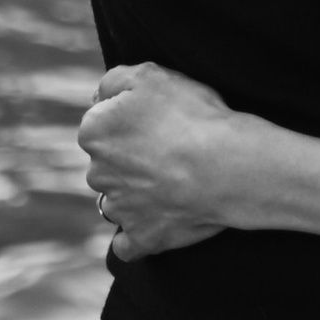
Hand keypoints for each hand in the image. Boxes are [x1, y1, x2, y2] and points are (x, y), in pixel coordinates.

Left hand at [80, 59, 249, 259]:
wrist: (224, 165)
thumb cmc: (191, 115)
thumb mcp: (150, 74)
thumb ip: (114, 80)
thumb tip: (98, 97)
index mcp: (94, 132)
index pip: (101, 123)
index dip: (130, 120)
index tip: (157, 119)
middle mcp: (97, 173)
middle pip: (107, 163)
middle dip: (128, 158)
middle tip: (168, 148)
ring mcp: (119, 210)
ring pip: (117, 200)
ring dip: (134, 193)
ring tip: (172, 181)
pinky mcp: (141, 238)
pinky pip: (127, 244)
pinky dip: (137, 236)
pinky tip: (155, 222)